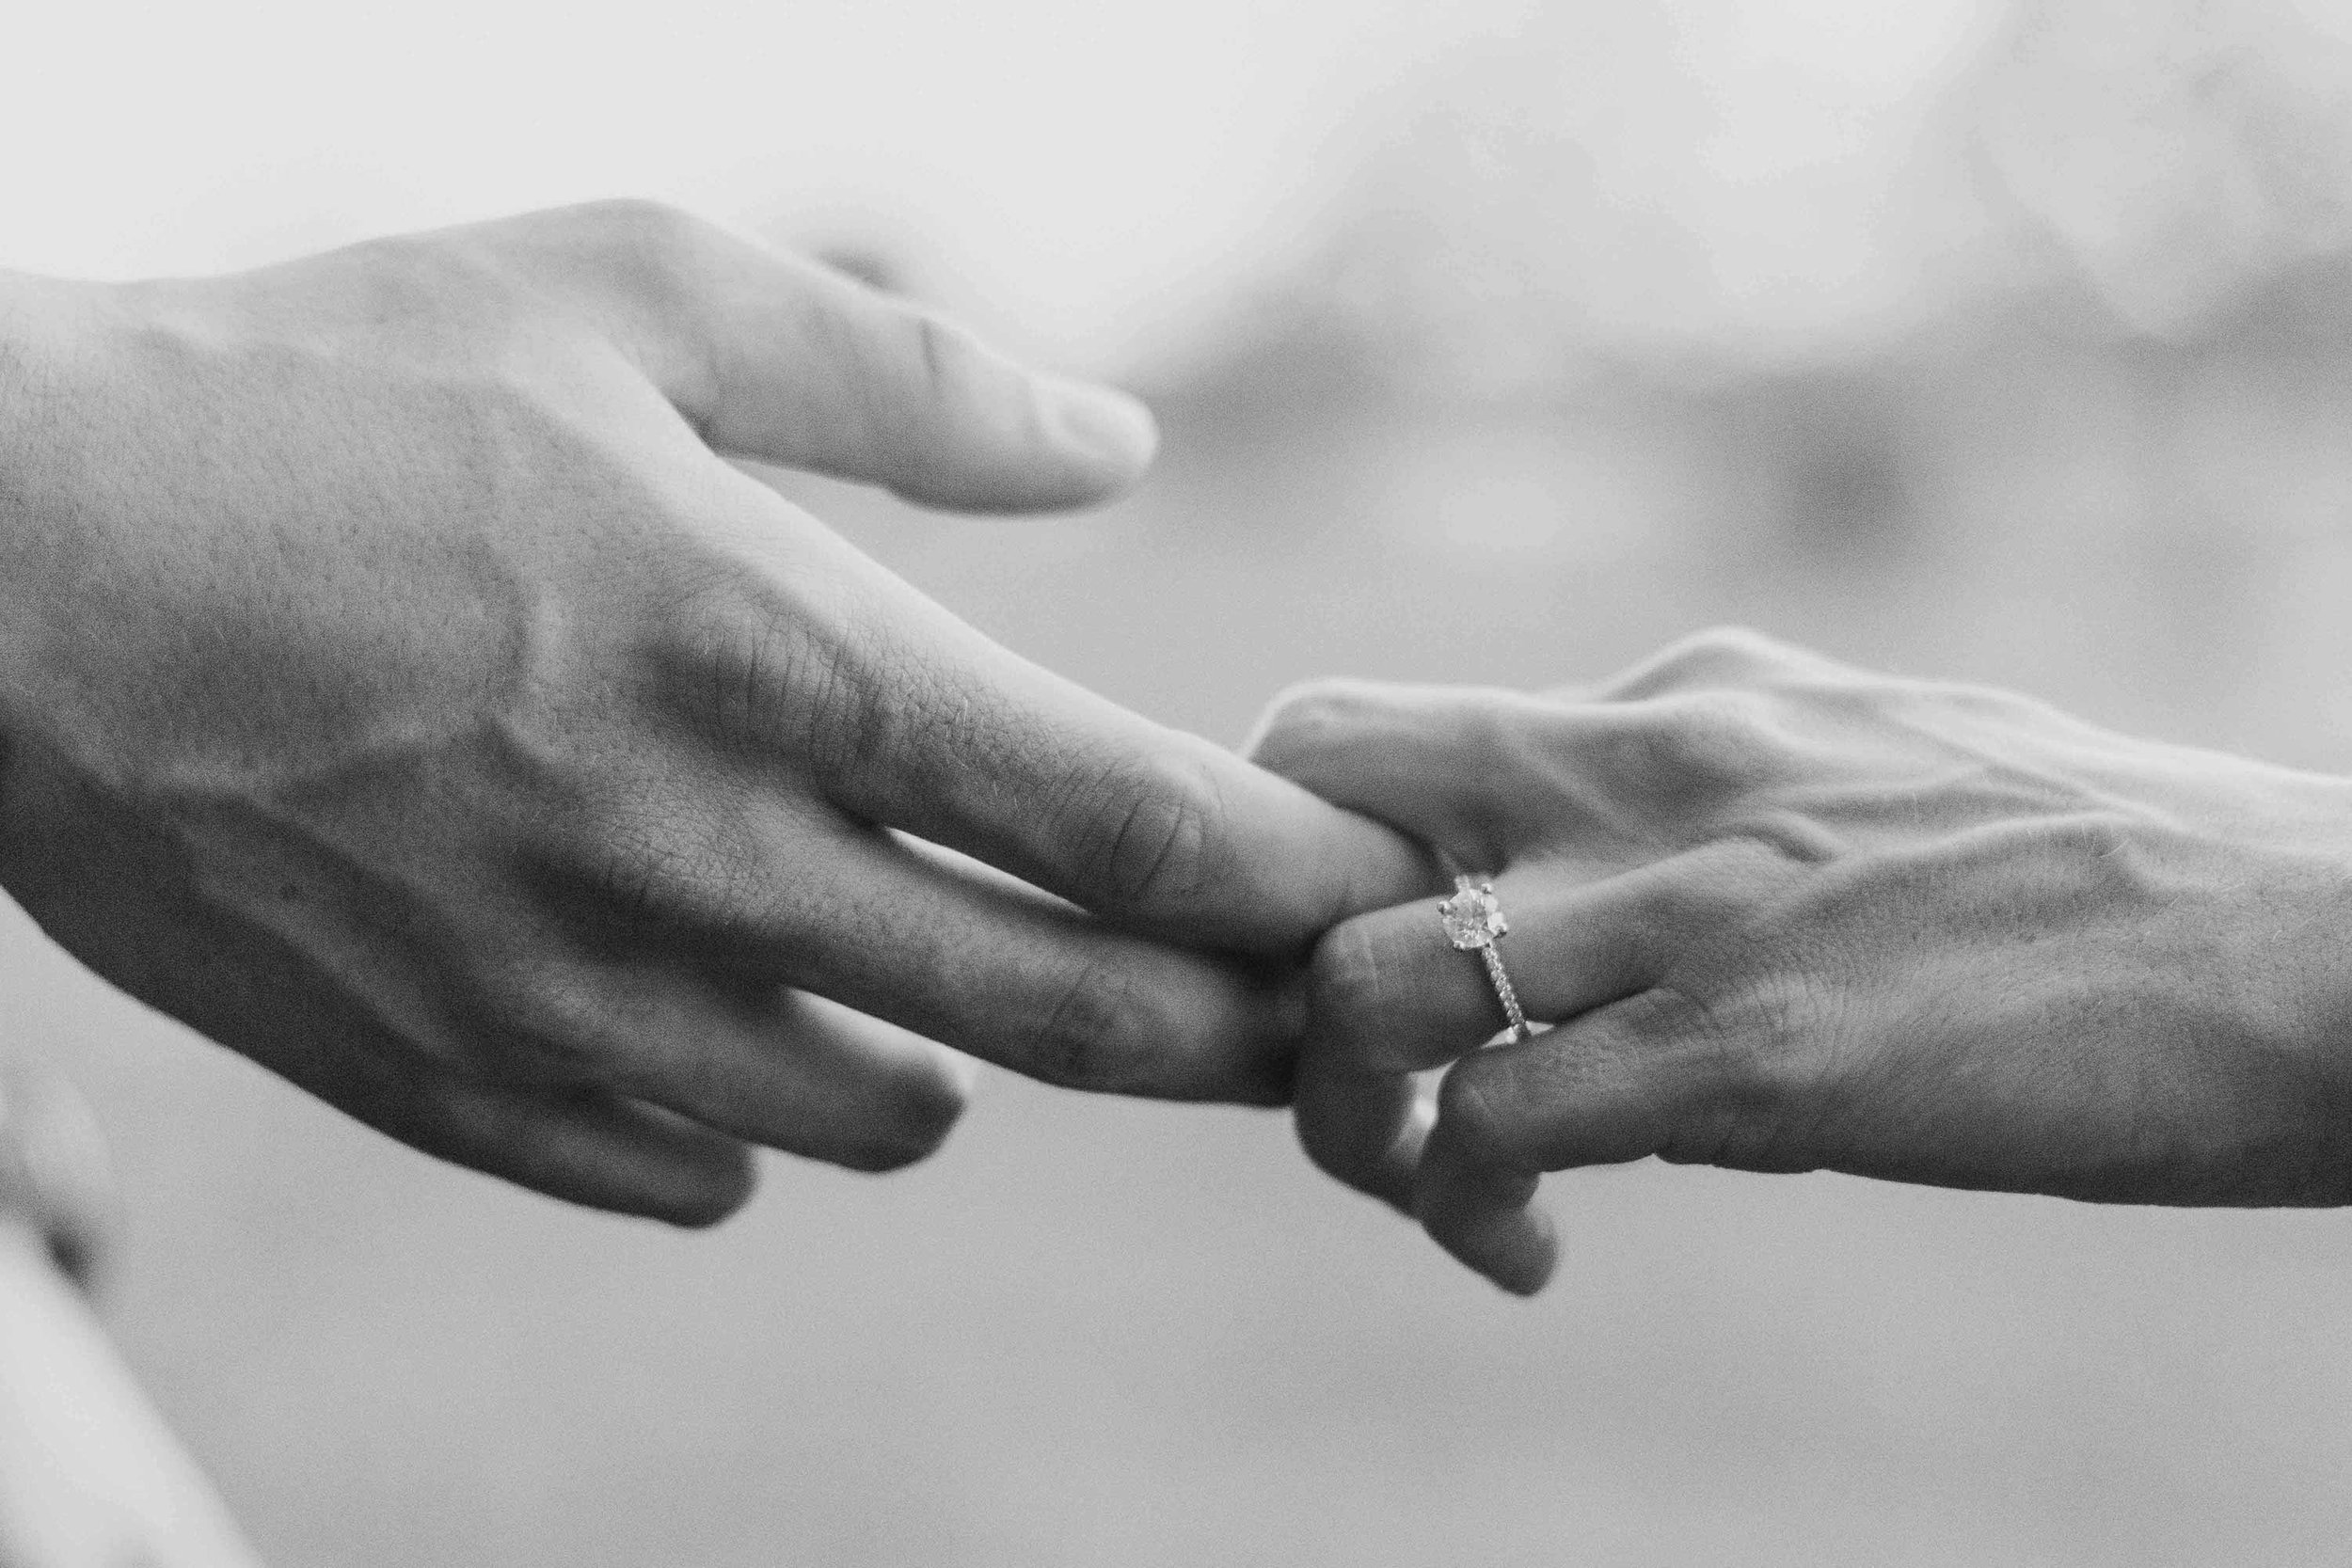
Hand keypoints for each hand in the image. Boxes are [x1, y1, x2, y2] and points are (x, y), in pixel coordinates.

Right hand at [0, 202, 1428, 1223]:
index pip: (1122, 821)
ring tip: (954, 958)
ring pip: (888, 1114)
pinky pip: (697, 1172)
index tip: (1370, 889)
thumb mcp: (628, 291)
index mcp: (772, 653)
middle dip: (1222, 1031)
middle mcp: (699, 865)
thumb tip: (1122, 452)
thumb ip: (905, 380)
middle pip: (1065, 1017)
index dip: (1285, 875)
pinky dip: (767, 1110)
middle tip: (1295, 1014)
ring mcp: (572, 1007)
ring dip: (975, 1052)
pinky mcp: (456, 1087)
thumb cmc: (328, 392)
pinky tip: (739, 1009)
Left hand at [1250, 628, 2351, 1292]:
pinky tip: (1523, 1255)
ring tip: (1423, 1182)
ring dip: (1340, 1111)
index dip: (1302, 848)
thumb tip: (1585, 904)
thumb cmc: (2100, 875)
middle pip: (1311, 786)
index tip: (1350, 956)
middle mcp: (1652, 764)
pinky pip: (1495, 1131)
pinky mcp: (1754, 1050)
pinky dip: (1460, 1209)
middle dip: (1260, 935)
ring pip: (1361, 978)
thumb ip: (1704, 804)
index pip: (1375, 728)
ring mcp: (1691, 903)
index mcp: (1682, 699)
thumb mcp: (1863, 776)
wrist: (2315, 941)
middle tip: (1329, 1058)